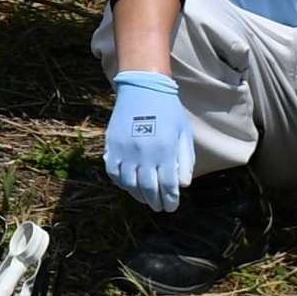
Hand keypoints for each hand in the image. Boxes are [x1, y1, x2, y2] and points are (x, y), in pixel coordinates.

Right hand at [105, 70, 194, 210]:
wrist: (142, 88)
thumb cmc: (168, 111)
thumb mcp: (183, 133)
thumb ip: (184, 160)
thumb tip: (183, 184)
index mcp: (164, 150)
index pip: (168, 185)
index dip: (170, 200)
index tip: (171, 207)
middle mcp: (144, 152)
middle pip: (148, 188)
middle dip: (155, 202)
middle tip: (159, 207)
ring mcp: (125, 149)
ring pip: (129, 184)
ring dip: (138, 195)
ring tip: (145, 199)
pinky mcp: (112, 145)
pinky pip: (113, 172)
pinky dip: (120, 182)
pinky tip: (129, 185)